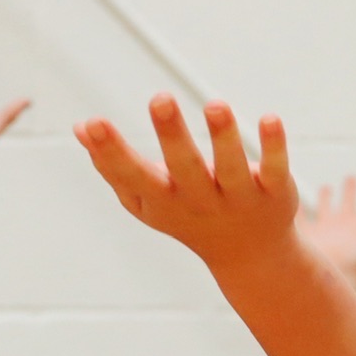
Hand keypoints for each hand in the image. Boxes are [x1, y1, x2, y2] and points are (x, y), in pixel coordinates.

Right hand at [75, 95, 297, 272]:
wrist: (251, 257)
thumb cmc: (187, 214)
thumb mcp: (147, 197)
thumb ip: (113, 166)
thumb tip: (80, 128)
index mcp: (164, 200)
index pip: (134, 177)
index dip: (112, 152)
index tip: (94, 123)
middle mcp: (200, 200)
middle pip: (185, 168)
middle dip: (172, 135)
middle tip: (159, 98)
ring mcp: (239, 198)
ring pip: (232, 168)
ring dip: (224, 137)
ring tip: (215, 105)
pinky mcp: (274, 193)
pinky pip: (276, 169)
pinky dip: (274, 146)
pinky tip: (270, 118)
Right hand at [301, 177, 355, 289]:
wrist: (331, 279)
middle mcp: (343, 228)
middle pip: (348, 205)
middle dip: (350, 191)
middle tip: (351, 178)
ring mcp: (325, 231)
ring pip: (325, 209)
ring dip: (326, 198)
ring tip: (326, 188)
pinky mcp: (308, 236)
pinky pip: (302, 220)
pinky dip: (299, 212)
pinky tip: (296, 203)